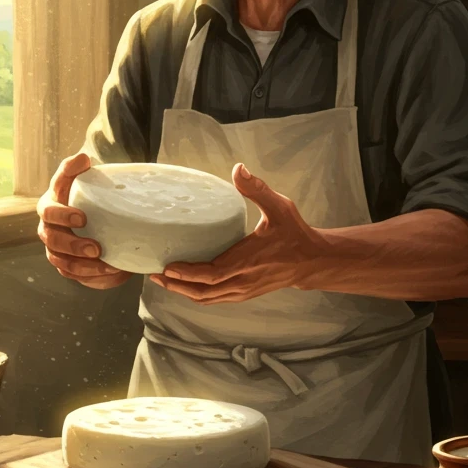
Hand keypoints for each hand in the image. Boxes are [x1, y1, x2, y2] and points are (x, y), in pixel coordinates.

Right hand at [37, 152, 132, 289]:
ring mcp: (54, 245)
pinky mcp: (63, 262)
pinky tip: (108, 271)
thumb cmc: (91, 193)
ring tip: (105, 264)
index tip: (83, 218)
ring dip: (81, 264)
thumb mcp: (88, 178)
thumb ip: (81, 168)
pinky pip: (70, 273)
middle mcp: (48, 225)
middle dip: (72, 244)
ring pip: (59, 259)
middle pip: (51, 238)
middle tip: (95, 248)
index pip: (50, 208)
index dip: (63, 214)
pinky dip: (89, 275)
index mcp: (52, 202)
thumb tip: (83, 158)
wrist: (98, 213)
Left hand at [149, 163, 327, 303]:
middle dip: (176, 285)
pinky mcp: (245, 294)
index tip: (167, 267)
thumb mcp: (279, 207)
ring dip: (184, 292)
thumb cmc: (294, 233)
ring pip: (207, 299)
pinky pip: (216, 299)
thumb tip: (238, 168)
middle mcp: (243, 280)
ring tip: (164, 280)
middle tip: (155, 274)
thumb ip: (257, 189)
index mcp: (247, 261)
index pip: (212, 274)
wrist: (312, 261)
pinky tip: (186, 285)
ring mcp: (243, 291)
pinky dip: (198, 294)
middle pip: (203, 291)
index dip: (187, 273)